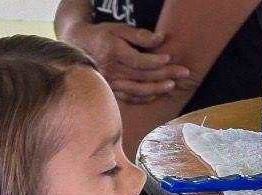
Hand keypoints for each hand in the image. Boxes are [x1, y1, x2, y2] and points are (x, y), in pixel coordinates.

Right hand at [57, 18, 188, 103]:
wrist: (77, 49)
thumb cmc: (101, 36)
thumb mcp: (119, 29)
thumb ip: (140, 35)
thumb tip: (161, 39)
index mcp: (114, 54)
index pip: (139, 61)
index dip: (155, 61)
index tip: (169, 58)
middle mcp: (111, 72)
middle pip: (142, 77)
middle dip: (165, 75)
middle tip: (184, 73)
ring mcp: (109, 84)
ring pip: (136, 91)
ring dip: (156, 89)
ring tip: (172, 85)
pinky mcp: (109, 91)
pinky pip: (128, 98)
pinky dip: (143, 98)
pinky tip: (155, 94)